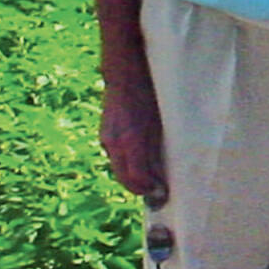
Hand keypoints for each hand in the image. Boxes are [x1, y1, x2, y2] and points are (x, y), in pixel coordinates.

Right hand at [100, 72, 166, 203]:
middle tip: (158, 192)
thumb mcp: (159, 124)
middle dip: (140, 189)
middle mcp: (114, 143)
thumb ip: (156, 151)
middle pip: (125, 178)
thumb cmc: (149, 96)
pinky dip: (127, 167)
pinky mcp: (105, 136)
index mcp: (130, 140)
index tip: (163, 194)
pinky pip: (115, 158)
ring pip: (119, 170)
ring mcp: (106, 139)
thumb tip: (159, 177)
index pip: (136, 177)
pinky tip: (141, 164)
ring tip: (152, 180)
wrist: (124, 75)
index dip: (149, 189)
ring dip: (133, 179)